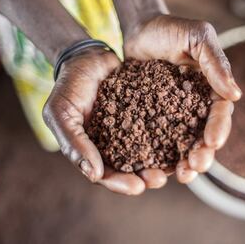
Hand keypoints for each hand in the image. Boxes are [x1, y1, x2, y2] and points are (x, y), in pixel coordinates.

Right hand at [43, 48, 165, 194]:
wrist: (87, 57)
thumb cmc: (69, 86)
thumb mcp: (61, 114)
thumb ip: (74, 143)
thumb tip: (95, 175)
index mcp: (94, 150)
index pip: (107, 174)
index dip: (121, 183)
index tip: (137, 187)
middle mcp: (116, 144)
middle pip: (133, 168)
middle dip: (146, 176)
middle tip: (160, 179)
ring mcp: (133, 128)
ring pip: (150, 150)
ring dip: (162, 160)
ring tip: (176, 164)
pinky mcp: (148, 112)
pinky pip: (161, 125)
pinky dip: (172, 133)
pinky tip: (183, 136)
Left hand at [124, 14, 240, 182]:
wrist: (138, 30)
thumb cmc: (170, 29)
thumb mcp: (197, 36)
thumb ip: (215, 62)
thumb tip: (235, 94)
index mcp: (211, 89)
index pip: (219, 112)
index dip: (219, 128)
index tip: (212, 142)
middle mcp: (194, 105)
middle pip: (202, 134)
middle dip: (202, 153)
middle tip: (195, 168)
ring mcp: (172, 114)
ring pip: (181, 143)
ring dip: (183, 161)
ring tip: (181, 176)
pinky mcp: (151, 117)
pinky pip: (156, 139)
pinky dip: (158, 155)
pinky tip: (154, 168)